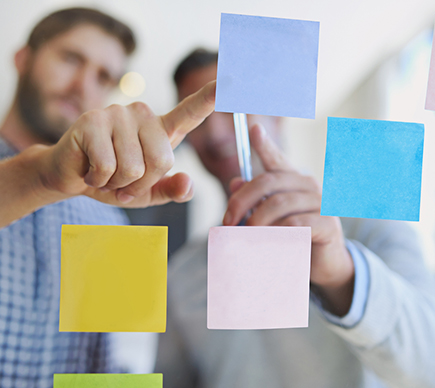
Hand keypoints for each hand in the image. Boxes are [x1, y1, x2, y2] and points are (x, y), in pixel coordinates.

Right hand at [37, 81, 215, 207]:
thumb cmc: (115, 181)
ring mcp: (117, 113)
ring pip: (133, 167)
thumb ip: (170, 190)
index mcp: (161, 130)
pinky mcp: (92, 120)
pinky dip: (98, 179)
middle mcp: (143, 114)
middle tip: (122, 182)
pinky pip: (107, 166)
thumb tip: (188, 184)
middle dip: (141, 184)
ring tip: (105, 173)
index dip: (210, 98)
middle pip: (161, 161)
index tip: (232, 81)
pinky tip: (90, 169)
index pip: (190, 112)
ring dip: (117, 184)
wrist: (73, 176)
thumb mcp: (148, 193)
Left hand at [223, 124, 354, 315]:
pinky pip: (294, 224)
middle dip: (241, 201)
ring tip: (243, 237)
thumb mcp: (268, 220)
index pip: (276, 159)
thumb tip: (235, 181)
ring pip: (278, 204)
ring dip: (255, 221)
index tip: (252, 129)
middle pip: (267, 182)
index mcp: (292, 181)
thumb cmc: (292, 239)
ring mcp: (320, 203)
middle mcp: (308, 185)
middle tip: (227, 221)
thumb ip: (252, 202)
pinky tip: (266, 243)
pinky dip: (274, 234)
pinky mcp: (328, 224)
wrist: (322, 266)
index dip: (264, 144)